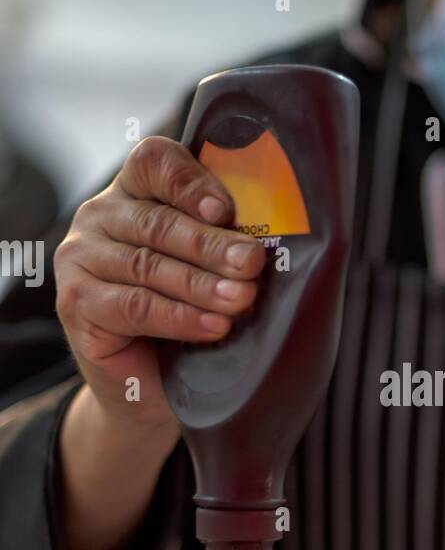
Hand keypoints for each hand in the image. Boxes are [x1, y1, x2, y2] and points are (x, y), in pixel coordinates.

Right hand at [55, 136, 266, 434]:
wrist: (147, 387)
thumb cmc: (185, 317)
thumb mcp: (207, 269)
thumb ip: (224, 242)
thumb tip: (264, 242)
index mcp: (134, 191)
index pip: (155, 163)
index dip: (190, 182)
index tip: (226, 210)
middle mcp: (99, 216)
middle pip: (158, 221)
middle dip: (212, 245)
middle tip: (252, 263)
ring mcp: (79, 257)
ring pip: (148, 266)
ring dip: (201, 284)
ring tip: (241, 299)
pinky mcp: (75, 301)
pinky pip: (135, 306)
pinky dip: (179, 317)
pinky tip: (213, 326)